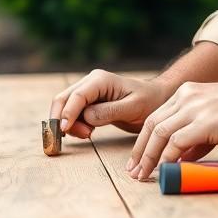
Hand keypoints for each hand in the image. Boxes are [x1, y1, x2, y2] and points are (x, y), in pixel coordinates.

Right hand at [50, 69, 175, 139]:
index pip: (77, 96)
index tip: (64, 130)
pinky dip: (74, 124)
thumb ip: (110, 111)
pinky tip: (87, 132)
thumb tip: (87, 116)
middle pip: (64, 99)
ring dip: (69, 124)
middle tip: (71, 137)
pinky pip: (73, 113)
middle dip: (61, 119)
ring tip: (88, 134)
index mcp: (100, 80)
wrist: (156, 99)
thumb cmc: (149, 101)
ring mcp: (88, 92)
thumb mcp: (133, 107)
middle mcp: (90, 82)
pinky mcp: (88, 102)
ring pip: (65, 107)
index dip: (68, 113)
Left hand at [125, 77, 217, 180]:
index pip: (156, 116)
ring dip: (149, 157)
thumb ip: (197, 137)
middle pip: (151, 124)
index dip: (144, 140)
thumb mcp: (216, 119)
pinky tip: (165, 170)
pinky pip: (176, 142)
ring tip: (144, 175)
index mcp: (187, 93)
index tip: (139, 159)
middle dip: (140, 150)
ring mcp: (194, 108)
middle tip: (134, 171)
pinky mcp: (205, 122)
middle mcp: (186, 97)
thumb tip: (180, 158)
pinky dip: (167, 158)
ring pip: (159, 133)